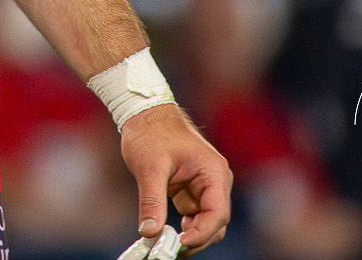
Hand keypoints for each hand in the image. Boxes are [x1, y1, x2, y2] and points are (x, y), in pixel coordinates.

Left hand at [120, 104, 231, 254]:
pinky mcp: (191, 190)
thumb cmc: (151, 132)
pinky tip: (164, 232)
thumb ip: (151, 201)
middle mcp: (214, 181)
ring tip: (164, 243)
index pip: (217, 214)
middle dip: (195, 239)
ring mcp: (204, 187)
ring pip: (204, 223)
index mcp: (214, 173)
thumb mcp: (149, 167)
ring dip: (188, 236)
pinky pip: (193, 217)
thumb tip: (150, 232)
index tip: (178, 244)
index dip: (201, 233)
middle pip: (215, 223)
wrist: (144, 114)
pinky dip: (182, 228)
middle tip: (169, 249)